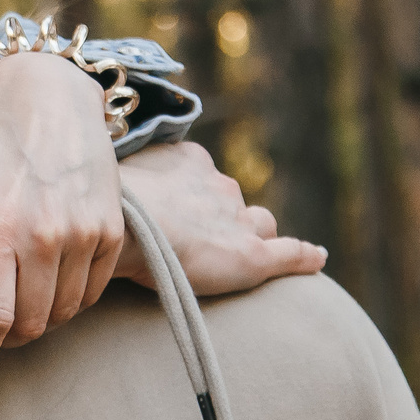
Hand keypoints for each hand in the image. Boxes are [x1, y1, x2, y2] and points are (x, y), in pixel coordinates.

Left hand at [0, 52, 124, 375]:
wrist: (53, 95)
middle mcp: (45, 237)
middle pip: (30, 325)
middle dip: (6, 342)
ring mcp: (82, 235)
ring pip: (63, 312)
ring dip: (39, 324)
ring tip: (15, 316)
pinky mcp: (109, 230)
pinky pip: (92, 290)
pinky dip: (71, 303)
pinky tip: (47, 295)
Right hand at [117, 142, 326, 297]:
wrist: (127, 224)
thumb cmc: (108, 206)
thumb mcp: (111, 179)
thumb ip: (122, 183)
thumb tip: (103, 193)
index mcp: (189, 161)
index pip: (205, 179)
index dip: (196, 198)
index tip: (179, 212)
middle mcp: (219, 185)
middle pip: (233, 201)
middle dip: (225, 216)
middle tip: (200, 239)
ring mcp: (238, 220)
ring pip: (260, 224)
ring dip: (254, 234)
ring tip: (239, 254)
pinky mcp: (252, 255)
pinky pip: (290, 253)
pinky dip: (305, 256)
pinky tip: (317, 258)